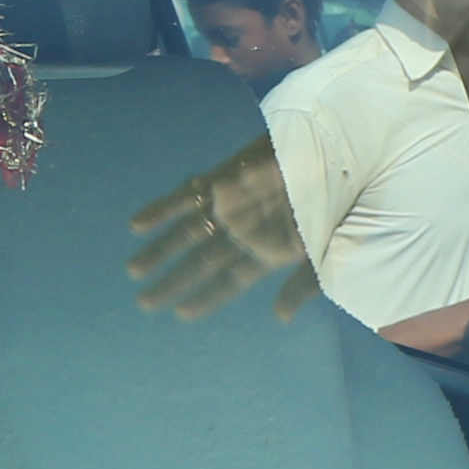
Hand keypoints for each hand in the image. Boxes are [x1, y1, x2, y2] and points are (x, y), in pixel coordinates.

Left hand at [127, 139, 324, 321]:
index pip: (230, 282)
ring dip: (159, 252)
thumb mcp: (325, 249)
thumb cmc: (336, 203)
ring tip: (132, 272)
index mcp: (268, 252)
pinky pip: (185, 197)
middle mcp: (244, 232)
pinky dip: (161, 210)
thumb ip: (302, 283)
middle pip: (200, 263)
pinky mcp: (222, 180)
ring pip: (186, 234)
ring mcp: (230, 207)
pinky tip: (136, 226)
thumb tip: (280, 317)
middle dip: (172, 282)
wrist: (336, 152)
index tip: (181, 314)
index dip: (207, 299)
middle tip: (143, 303)